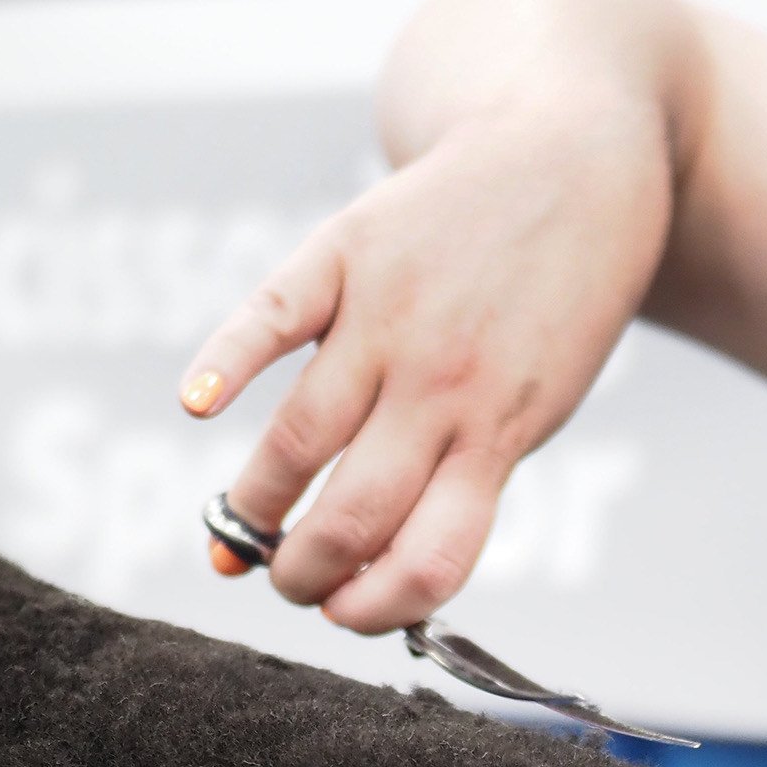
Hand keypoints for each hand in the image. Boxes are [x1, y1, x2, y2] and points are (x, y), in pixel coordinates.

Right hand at [179, 94, 673, 633]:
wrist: (573, 152)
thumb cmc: (558, 298)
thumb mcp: (541, 399)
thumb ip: (466, 467)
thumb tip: (377, 555)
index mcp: (498, 433)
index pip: (431, 558)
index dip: (375, 607)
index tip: (342, 614)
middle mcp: (441, 383)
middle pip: (351, 513)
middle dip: (302, 573)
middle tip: (281, 581)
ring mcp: (389, 315)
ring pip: (299, 439)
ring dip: (255, 506)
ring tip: (236, 536)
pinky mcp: (347, 248)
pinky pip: (271, 315)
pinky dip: (224, 361)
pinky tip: (193, 405)